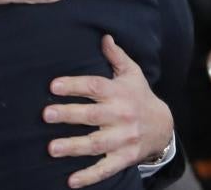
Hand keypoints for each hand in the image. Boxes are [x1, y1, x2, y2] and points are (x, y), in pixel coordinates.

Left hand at [43, 35, 172, 187]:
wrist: (164, 126)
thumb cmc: (139, 95)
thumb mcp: (132, 73)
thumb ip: (116, 55)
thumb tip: (103, 36)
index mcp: (118, 93)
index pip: (94, 87)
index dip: (74, 85)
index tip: (53, 85)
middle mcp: (121, 116)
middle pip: (92, 115)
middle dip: (69, 115)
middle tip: (46, 115)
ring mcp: (123, 139)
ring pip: (96, 144)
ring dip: (74, 147)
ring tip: (52, 148)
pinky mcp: (125, 157)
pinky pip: (106, 168)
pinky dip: (89, 176)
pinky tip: (71, 180)